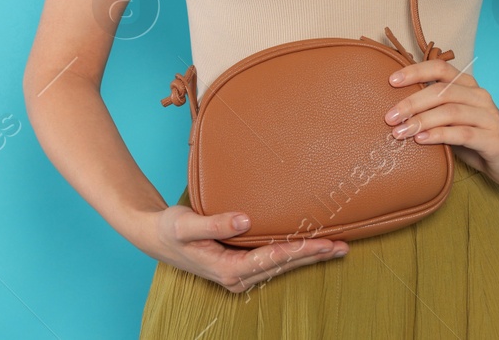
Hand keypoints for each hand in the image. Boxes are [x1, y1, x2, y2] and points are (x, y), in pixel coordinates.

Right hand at [144, 204, 349, 293]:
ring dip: (308, 257)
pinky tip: (309, 248)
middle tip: (341, 246)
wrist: (156, 238)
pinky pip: (273, 262)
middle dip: (312, 256)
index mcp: (227, 269)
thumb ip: (215, 223)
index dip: (297, 251)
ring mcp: (240, 274)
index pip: (270, 259)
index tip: (320, 244)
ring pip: (281, 266)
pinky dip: (293, 255)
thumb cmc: (170, 229)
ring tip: (336, 248)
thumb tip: (245, 220)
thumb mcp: (186, 225)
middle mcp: (237, 277)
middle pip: (282, 266)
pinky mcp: (241, 267)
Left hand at [383, 59, 498, 190]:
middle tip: (390, 116)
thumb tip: (397, 110)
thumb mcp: (454, 120)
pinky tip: (422, 140)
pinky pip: (462, 133)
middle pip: (441, 92)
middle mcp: (480, 97)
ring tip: (400, 131)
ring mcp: (489, 117)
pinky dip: (439, 135)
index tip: (391, 81)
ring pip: (450, 112)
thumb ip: (434, 111)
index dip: (415, 71)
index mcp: (469, 86)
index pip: (440, 68)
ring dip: (421, 121)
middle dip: (411, 103)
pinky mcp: (493, 140)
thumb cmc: (477, 138)